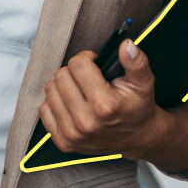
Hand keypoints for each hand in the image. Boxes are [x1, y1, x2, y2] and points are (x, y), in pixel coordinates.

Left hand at [39, 40, 168, 159]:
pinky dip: (56, 103)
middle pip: (61, 76)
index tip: (95, 65)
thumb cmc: (137, 108)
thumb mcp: (143, 83)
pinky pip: (44, 109)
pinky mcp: (63, 142)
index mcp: (104, 105)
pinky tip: (72, 104)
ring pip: (50, 90)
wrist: (138, 138)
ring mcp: (72, 134)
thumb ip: (136, 62)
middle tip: (88, 79)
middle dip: (74, 72)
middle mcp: (86, 122)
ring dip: (63, 86)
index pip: (77, 65)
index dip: (87, 59)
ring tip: (80, 91)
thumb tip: (127, 45)